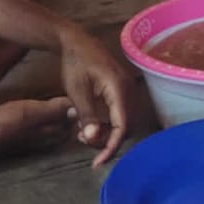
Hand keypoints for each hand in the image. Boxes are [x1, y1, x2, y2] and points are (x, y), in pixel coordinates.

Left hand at [57, 25, 132, 166]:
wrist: (76, 41)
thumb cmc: (75, 63)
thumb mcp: (77, 90)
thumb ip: (87, 115)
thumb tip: (94, 139)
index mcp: (119, 89)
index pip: (122, 126)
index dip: (111, 147)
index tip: (97, 163)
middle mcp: (128, 90)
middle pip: (126, 127)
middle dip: (108, 141)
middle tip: (83, 141)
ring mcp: (127, 89)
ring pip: (125, 122)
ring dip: (108, 133)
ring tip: (84, 133)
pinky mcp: (122, 90)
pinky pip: (121, 113)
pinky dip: (109, 124)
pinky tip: (92, 124)